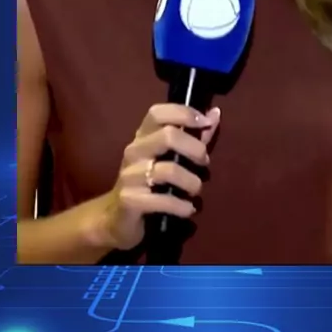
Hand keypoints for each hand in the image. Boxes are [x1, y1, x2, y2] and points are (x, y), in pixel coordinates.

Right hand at [100, 103, 220, 251]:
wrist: (116, 218)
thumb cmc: (149, 183)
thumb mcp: (170, 158)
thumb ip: (194, 137)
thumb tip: (215, 113)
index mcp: (142, 136)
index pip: (158, 113)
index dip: (184, 113)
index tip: (205, 122)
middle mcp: (134, 151)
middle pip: (168, 136)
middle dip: (195, 149)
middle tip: (204, 163)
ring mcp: (129, 175)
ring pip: (169, 170)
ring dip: (192, 182)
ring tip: (195, 191)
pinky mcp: (129, 200)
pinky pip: (164, 200)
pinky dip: (182, 206)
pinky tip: (188, 209)